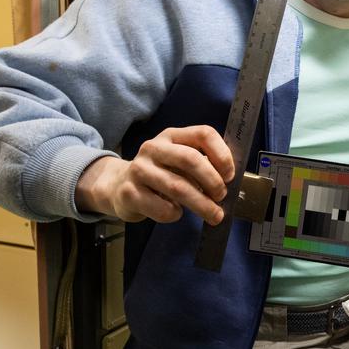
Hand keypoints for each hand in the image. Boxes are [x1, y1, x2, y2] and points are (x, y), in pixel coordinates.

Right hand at [76, 126, 234, 224]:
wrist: (119, 187)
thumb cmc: (159, 174)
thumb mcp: (178, 161)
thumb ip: (201, 164)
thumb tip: (228, 182)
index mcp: (172, 135)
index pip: (203, 134)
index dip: (222, 155)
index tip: (229, 175)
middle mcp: (154, 148)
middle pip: (190, 160)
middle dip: (212, 181)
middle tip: (221, 196)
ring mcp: (139, 169)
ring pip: (178, 187)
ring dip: (202, 204)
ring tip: (214, 215)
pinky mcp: (130, 193)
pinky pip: (162, 207)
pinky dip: (175, 214)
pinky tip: (177, 213)